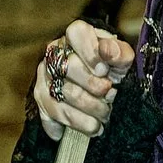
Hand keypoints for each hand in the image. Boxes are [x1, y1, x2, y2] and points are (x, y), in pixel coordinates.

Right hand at [33, 20, 133, 140]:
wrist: (99, 82)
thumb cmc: (111, 66)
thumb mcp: (122, 57)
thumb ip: (119, 52)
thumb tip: (108, 51)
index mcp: (76, 34)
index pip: (77, 34)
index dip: (91, 53)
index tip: (104, 71)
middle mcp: (55, 52)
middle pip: (68, 69)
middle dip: (94, 88)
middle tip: (110, 97)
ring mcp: (45, 75)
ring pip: (61, 96)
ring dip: (87, 111)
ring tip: (104, 117)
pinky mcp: (41, 98)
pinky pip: (52, 115)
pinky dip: (74, 125)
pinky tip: (89, 128)